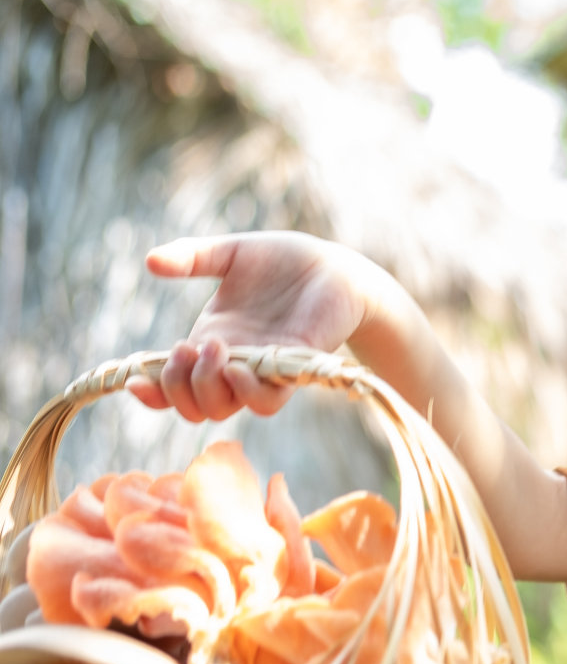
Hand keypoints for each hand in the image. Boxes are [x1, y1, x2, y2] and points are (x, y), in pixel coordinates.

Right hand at [129, 232, 390, 421]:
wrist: (336, 268)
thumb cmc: (285, 263)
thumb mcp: (231, 254)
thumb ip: (192, 257)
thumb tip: (150, 261)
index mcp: (210, 341)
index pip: (171, 385)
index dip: (150, 391)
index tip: (133, 378)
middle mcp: (231, 363)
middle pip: (191, 405)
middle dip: (175, 386)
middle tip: (185, 350)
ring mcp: (261, 370)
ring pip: (222, 408)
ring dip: (206, 387)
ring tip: (214, 347)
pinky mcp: (292, 370)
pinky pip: (265, 402)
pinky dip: (246, 391)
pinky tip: (237, 366)